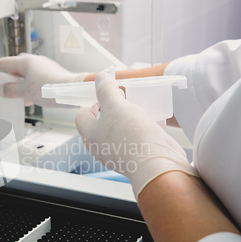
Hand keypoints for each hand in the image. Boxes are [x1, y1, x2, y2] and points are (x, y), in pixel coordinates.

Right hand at [0, 53, 87, 106]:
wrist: (71, 91)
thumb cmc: (50, 88)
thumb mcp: (25, 92)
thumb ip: (10, 91)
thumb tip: (1, 90)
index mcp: (25, 62)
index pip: (4, 62)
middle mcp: (35, 61)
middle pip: (16, 65)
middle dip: (8, 72)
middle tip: (0, 79)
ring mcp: (44, 67)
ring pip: (26, 73)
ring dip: (19, 81)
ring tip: (14, 92)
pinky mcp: (51, 74)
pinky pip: (35, 78)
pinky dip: (29, 85)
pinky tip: (29, 97)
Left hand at [75, 70, 197, 196]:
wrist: (158, 164)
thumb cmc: (132, 136)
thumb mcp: (116, 105)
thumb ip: (106, 89)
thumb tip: (100, 77)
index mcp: (91, 136)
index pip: (82, 116)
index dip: (90, 101)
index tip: (102, 92)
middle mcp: (103, 146)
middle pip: (102, 122)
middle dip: (113, 106)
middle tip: (122, 96)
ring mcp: (120, 152)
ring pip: (121, 128)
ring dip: (130, 115)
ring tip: (138, 103)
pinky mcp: (138, 154)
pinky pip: (138, 137)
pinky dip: (145, 126)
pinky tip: (155, 117)